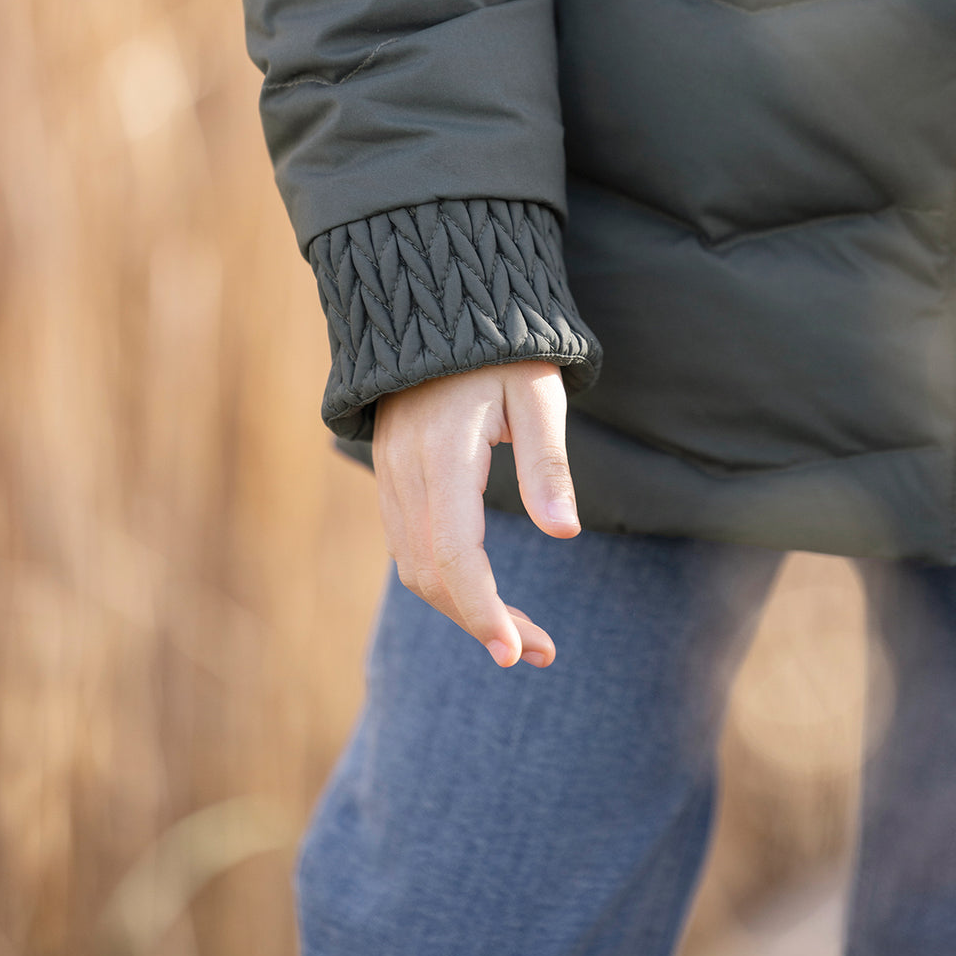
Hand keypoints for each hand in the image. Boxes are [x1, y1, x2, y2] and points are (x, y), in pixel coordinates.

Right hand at [372, 359, 580, 668]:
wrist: (439, 304)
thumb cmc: (502, 349)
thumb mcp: (538, 394)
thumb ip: (548, 462)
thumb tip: (565, 533)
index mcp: (443, 454)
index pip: (454, 554)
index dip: (482, 610)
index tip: (514, 652)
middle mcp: (405, 472)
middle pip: (430, 574)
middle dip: (481, 621)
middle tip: (538, 652)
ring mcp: (391, 475)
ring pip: (415, 566)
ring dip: (464, 609)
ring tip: (524, 636)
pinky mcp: (392, 477)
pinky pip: (410, 546)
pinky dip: (446, 582)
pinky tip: (487, 594)